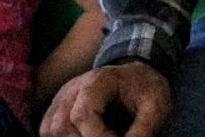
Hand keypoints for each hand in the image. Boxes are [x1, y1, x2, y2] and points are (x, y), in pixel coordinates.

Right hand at [39, 61, 170, 136]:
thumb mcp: (156, 106)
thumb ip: (144, 130)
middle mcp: (72, 89)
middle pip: (61, 126)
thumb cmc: (146, 88)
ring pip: (50, 130)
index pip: (83, 115)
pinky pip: (49, 131)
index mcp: (97, 81)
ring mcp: (61, 99)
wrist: (136, 74)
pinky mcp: (57, 111)